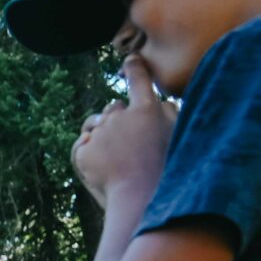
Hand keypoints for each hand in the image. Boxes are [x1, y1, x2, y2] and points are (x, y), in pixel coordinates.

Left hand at [73, 57, 175, 207]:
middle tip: (126, 144)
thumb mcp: (177, 137)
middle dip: (116, 119)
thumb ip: (168, 113)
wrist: (140, 199)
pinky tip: (102, 169)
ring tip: (114, 158)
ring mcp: (100, 133)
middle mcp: (120, 116)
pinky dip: (89, 154)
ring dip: (101, 135)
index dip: (134, 69)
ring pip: (94, 126)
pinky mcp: (83, 150)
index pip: (139, 81)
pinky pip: (82, 145)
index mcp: (147, 110)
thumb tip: (158, 102)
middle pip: (112, 108)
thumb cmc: (166, 171)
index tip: (130, 61)